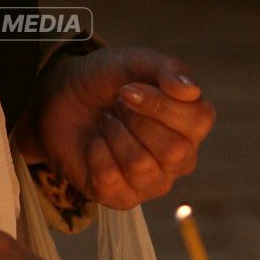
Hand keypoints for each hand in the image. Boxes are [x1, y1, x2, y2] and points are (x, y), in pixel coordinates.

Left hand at [15, 47, 214, 209]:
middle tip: (117, 104)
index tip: (128, 88)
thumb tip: (192, 90)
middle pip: (174, 150)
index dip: (161, 104)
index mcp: (191, 125)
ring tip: (106, 122)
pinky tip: (94, 143)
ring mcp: (152, 182)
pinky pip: (110, 178)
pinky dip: (94, 152)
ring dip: (114, 134)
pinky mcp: (121, 198)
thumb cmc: (106, 81)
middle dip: (135, 120)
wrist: (60, 99)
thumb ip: (168, 68)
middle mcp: (180, 158)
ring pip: (140, 166)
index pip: (199, 121)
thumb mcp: (135, 61)